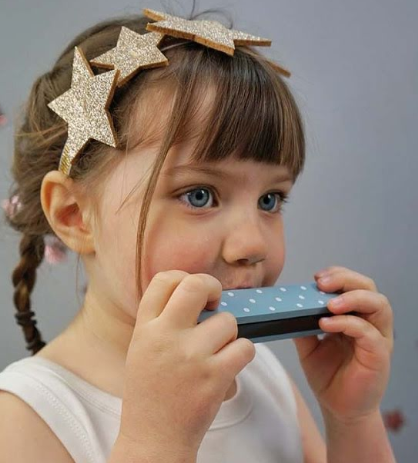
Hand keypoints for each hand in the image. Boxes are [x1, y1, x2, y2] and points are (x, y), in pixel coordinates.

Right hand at [118, 270, 255, 455]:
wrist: (154, 439)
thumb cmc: (150, 392)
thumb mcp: (142, 348)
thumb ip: (162, 319)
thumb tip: (196, 291)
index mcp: (145, 328)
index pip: (165, 279)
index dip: (184, 278)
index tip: (194, 293)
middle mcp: (166, 336)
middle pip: (197, 285)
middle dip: (212, 286)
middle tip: (215, 300)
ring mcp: (192, 356)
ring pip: (228, 320)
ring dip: (228, 332)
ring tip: (217, 349)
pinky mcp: (215, 376)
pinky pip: (245, 346)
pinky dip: (242, 352)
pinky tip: (229, 363)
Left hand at [292, 266, 393, 422]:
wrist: (338, 408)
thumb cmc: (328, 375)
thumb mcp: (309, 345)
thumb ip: (301, 325)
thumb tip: (285, 307)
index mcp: (355, 315)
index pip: (354, 284)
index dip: (338, 275)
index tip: (316, 278)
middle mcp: (370, 322)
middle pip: (369, 287)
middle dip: (346, 279)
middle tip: (322, 283)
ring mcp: (378, 337)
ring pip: (378, 304)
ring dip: (352, 297)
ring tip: (328, 303)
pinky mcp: (379, 355)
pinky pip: (368, 332)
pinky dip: (347, 323)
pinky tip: (326, 324)